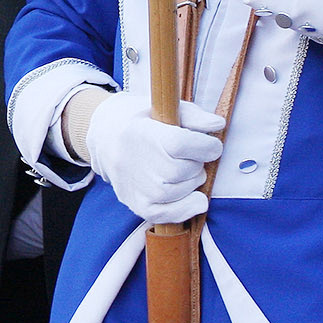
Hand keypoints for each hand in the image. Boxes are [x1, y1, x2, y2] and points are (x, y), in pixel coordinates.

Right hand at [83, 93, 224, 223]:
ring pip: (181, 190)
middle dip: (197, 163)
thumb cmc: (141, 121)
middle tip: (189, 156)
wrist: (105, 137)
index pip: (181, 144)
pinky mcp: (136, 204)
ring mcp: (134, 186)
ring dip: (192, 181)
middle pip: (184, 169)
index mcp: (140, 132)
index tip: (211, 144)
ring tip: (182, 169)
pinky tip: (195, 198)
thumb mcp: (164, 108)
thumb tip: (218, 124)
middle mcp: (134, 162)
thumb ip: (193, 116)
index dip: (206, 145)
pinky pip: (167, 214)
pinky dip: (186, 208)